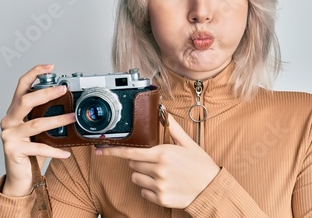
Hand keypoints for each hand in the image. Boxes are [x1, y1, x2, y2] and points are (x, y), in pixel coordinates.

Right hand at [0, 64, 75, 196]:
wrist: (21, 175)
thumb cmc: (31, 150)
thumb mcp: (39, 130)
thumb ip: (47, 116)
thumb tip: (71, 106)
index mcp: (15, 111)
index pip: (21, 86)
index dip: (34, 73)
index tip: (50, 67)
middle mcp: (9, 120)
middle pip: (25, 101)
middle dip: (46, 93)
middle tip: (63, 89)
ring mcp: (9, 135)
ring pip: (36, 123)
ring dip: (57, 120)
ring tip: (72, 119)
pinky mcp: (13, 150)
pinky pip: (38, 147)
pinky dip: (55, 150)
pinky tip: (66, 152)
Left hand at [95, 114, 219, 208]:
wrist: (211, 188)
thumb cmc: (200, 165)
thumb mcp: (188, 144)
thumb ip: (173, 129)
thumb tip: (165, 113)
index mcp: (163, 153)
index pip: (132, 151)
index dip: (114, 151)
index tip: (101, 149)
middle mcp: (159, 169)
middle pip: (133, 163)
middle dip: (139, 160)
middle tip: (155, 160)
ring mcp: (159, 185)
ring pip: (136, 177)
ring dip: (143, 174)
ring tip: (160, 173)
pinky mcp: (160, 198)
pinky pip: (143, 191)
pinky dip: (149, 188)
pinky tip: (163, 184)